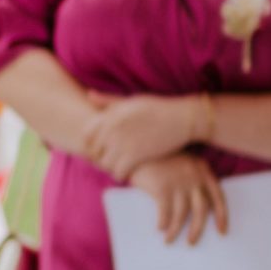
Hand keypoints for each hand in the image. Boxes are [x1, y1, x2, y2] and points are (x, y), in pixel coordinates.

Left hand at [82, 92, 202, 179]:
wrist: (184, 118)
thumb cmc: (158, 108)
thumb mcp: (131, 100)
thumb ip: (108, 100)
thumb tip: (89, 94)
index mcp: (110, 114)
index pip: (86, 135)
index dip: (91, 144)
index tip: (101, 148)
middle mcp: (112, 128)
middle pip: (94, 151)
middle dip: (100, 158)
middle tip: (111, 161)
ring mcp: (122, 142)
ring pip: (104, 164)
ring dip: (110, 168)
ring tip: (119, 167)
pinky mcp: (135, 156)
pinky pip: (117, 172)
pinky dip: (120, 175)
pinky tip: (127, 173)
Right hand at [131, 152, 226, 244]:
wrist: (136, 144)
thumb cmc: (156, 155)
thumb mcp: (180, 161)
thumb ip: (189, 177)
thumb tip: (192, 204)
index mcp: (202, 170)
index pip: (218, 197)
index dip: (221, 215)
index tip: (221, 231)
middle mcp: (194, 177)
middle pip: (201, 209)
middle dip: (197, 229)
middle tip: (192, 242)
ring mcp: (178, 182)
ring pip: (182, 214)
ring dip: (176, 230)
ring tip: (169, 240)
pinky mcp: (162, 188)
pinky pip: (165, 212)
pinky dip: (163, 223)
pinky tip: (159, 228)